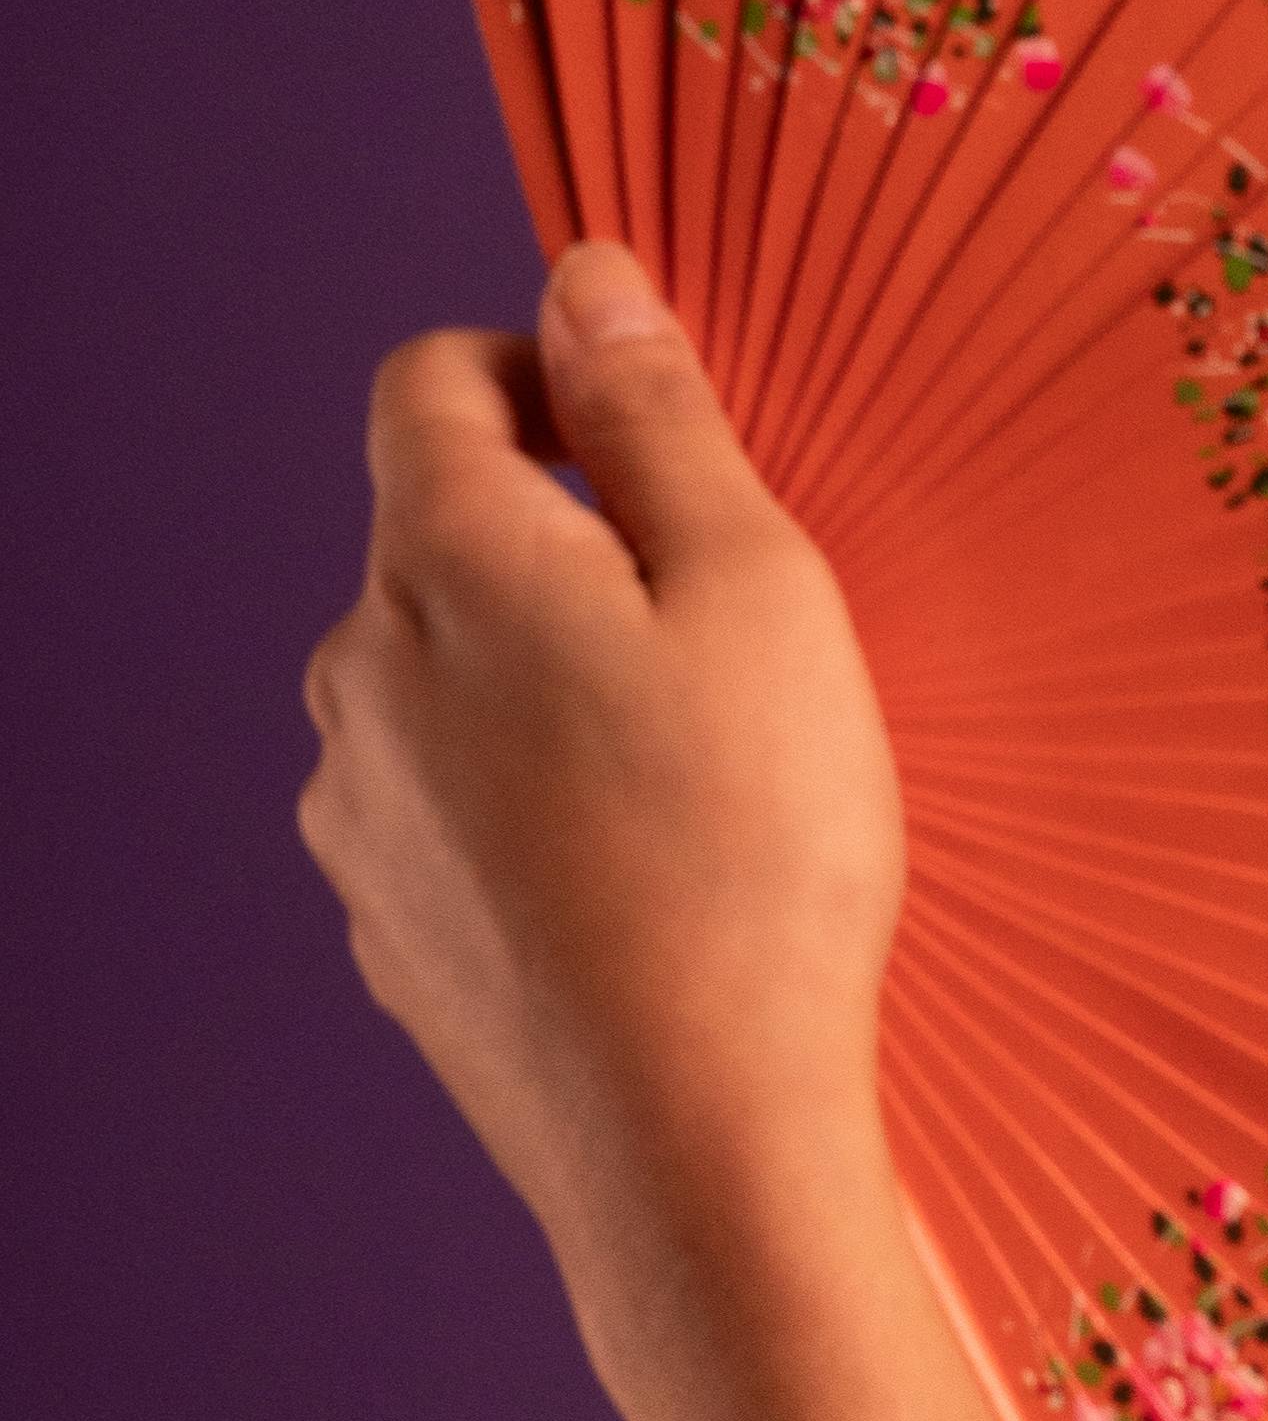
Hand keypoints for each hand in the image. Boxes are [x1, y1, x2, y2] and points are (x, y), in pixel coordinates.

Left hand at [298, 256, 904, 1359]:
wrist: (696, 1142)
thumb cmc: (754, 857)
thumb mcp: (757, 589)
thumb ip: (660, 419)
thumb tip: (589, 278)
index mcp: (443, 555)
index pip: (432, 375)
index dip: (543, 365)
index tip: (650, 430)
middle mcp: (357, 670)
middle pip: (440, 537)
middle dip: (565, 547)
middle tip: (722, 638)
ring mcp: (357, 813)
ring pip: (447, 685)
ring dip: (548, 689)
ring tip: (698, 782)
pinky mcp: (390, 931)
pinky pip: (454, 817)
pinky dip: (536, 815)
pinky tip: (650, 885)